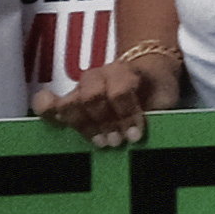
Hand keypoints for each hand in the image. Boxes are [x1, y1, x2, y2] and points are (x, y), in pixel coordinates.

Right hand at [35, 41, 178, 150]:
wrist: (147, 70)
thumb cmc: (155, 88)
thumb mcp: (165, 97)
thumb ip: (159, 113)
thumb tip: (154, 136)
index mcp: (125, 70)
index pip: (120, 90)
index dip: (126, 114)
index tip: (135, 135)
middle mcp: (99, 75)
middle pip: (91, 95)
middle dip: (104, 122)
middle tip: (116, 141)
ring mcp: (81, 87)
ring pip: (70, 104)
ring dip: (84, 127)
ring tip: (100, 142)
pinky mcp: (69, 101)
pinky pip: (48, 105)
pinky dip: (48, 114)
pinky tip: (56, 123)